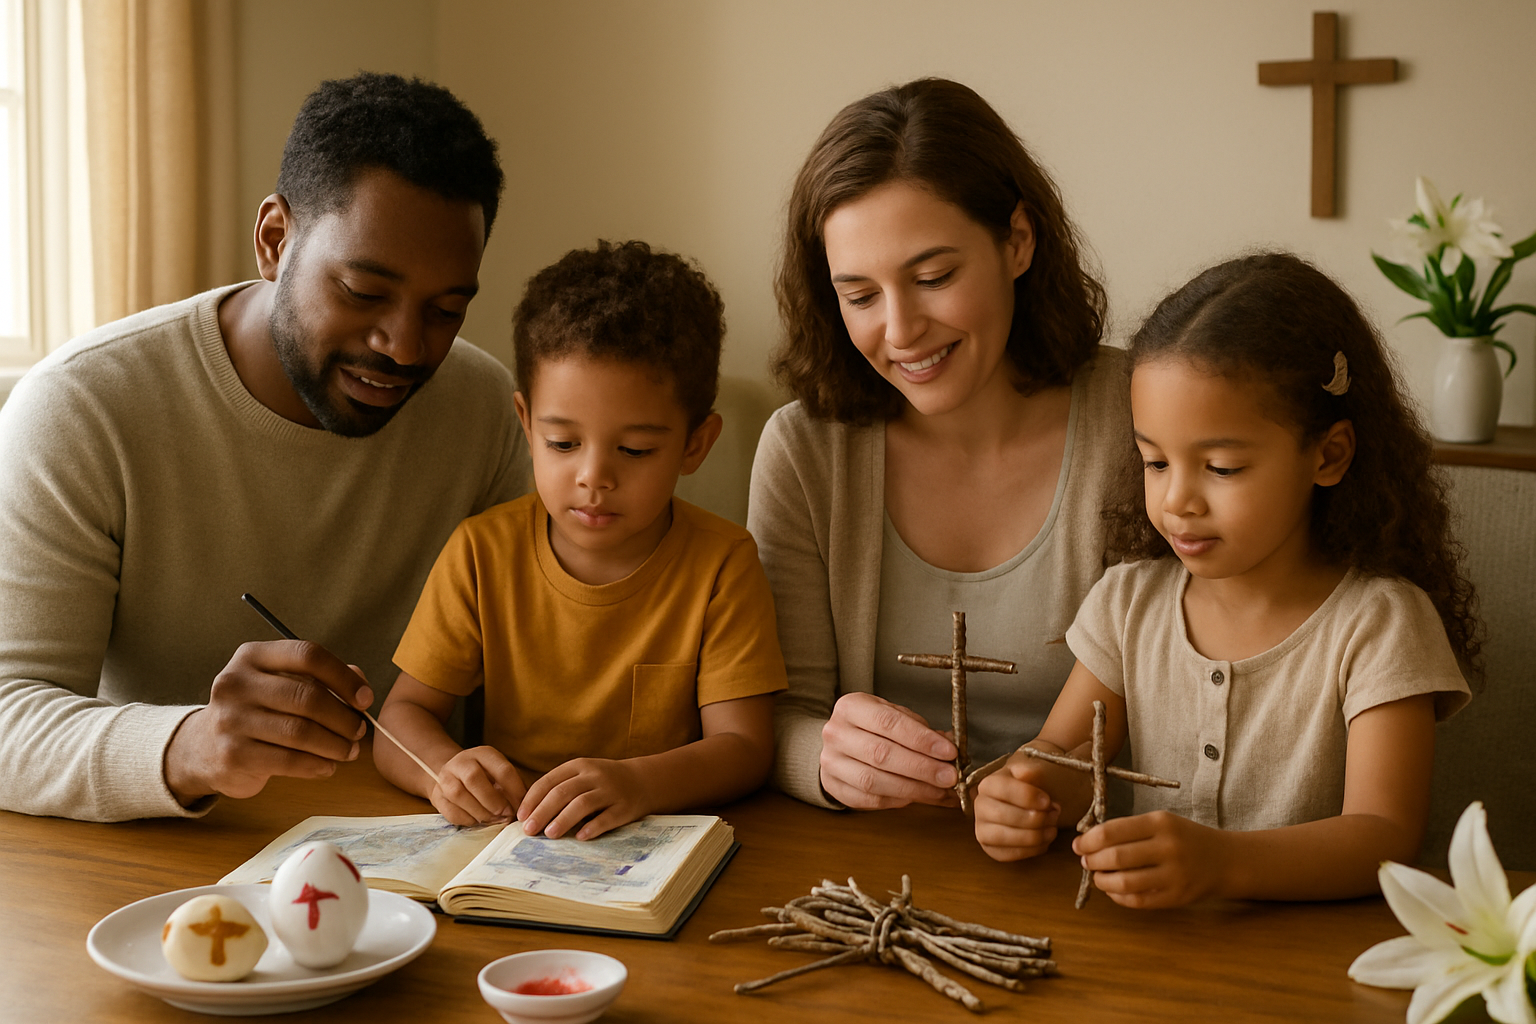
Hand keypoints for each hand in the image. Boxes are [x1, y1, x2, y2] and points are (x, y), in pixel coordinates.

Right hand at [163, 640, 371, 804]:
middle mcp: (236, 683)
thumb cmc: (258, 710)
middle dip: (343, 717)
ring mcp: (231, 720)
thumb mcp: (282, 684)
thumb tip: (362, 686)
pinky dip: (316, 765)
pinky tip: (327, 766)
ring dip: (334, 745)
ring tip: (348, 751)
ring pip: (301, 732)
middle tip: (359, 731)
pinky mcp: (232, 755)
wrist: (203, 747)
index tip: (365, 698)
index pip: (308, 655)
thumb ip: (323, 679)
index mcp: (252, 656)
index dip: (344, 677)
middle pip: (307, 697)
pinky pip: (288, 761)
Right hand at [432, 746, 526, 825]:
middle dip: (493, 801)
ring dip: (480, 812)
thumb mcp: (499, 773)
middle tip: (506, 815)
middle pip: (474, 779)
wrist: (452, 774)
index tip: (523, 806)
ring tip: (494, 820)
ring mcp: (446, 778)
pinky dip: (467, 819)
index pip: (502, 770)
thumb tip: (524, 808)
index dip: (515, 791)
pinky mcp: (436, 796)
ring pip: (458, 795)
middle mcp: (462, 762)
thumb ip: (511, 788)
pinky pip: (450, 811)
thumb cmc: (485, 777)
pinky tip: (478, 821)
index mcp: (484, 754)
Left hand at [517, 758, 650, 839]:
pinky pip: (607, 818)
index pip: (549, 781)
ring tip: (549, 834)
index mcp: (578, 766)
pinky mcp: (624, 807)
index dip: (532, 799)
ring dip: (564, 819)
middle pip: (563, 793)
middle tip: (529, 830)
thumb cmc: (602, 782)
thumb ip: (559, 788)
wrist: (643, 780)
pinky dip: (593, 827)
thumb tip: (528, 814)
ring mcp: (610, 791)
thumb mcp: (582, 775)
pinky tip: (581, 837)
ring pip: (583, 804)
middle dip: (542, 812)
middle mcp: (594, 776)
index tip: (520, 817)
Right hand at [819, 692, 958, 808]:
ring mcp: (831, 762)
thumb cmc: (873, 727)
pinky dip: (898, 801)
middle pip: (881, 754)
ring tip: (940, 791)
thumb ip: (921, 730)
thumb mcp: (895, 716)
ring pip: (874, 781)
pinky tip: (919, 797)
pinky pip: (869, 800)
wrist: (840, 742)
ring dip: (913, 789)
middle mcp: (836, 733)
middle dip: (922, 768)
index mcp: (851, 707)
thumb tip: (951, 746)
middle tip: (950, 776)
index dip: (921, 739)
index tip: (948, 752)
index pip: (888, 722)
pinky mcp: (834, 787)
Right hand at [974, 752, 1060, 860]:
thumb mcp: (1032, 773)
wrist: (1025, 802)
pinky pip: (1011, 854)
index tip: (1047, 800)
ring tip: (1052, 829)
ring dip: (1034, 835)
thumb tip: (1026, 773)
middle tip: (1054, 815)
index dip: (1028, 796)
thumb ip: (1031, 771)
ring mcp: (982, 829)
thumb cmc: (1029, 787)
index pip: (1003, 789)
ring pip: (1005, 837)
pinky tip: (1044, 840)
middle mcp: (980, 806)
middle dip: (1034, 818)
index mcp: (988, 784)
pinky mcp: (991, 849)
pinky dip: (1032, 849)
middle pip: (1004, 815)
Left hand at [1074, 810, 1228, 908]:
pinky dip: (1118, 896)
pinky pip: (1138, 901)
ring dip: (1102, 881)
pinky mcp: (1177, 897)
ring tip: (1097, 876)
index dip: (1089, 840)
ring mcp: (1174, 875)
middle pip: (1116, 857)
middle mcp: (1168, 847)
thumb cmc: (1185, 838)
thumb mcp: (1162, 823)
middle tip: (1085, 861)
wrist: (1226, 860)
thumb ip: (1129, 829)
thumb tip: (1089, 840)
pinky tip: (1113, 890)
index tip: (1079, 844)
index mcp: (1161, 823)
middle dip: (1092, 861)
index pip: (1112, 831)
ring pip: (1124, 882)